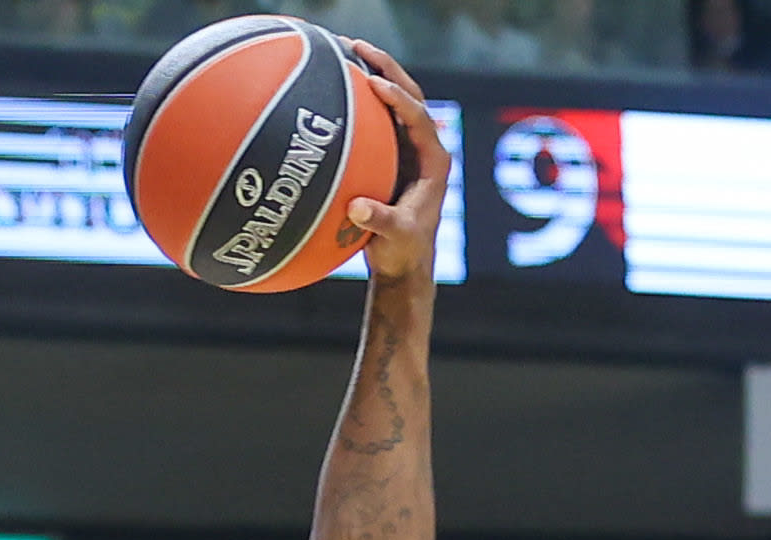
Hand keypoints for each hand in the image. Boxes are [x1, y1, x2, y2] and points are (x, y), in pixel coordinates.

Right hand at [338, 44, 449, 282]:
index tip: (373, 82)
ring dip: (373, 73)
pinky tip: (336, 83)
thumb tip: (357, 208)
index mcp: (434, 162)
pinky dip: (360, 98)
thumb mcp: (394, 239)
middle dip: (385, 67)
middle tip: (356, 45)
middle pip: (409, 95)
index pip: (419, 117)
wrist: (403, 263)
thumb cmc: (402, 252)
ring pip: (394, 100)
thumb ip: (381, 221)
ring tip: (345, 50)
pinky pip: (378, 117)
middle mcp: (423, 148)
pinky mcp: (391, 154)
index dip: (398, 98)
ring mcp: (407, 149)